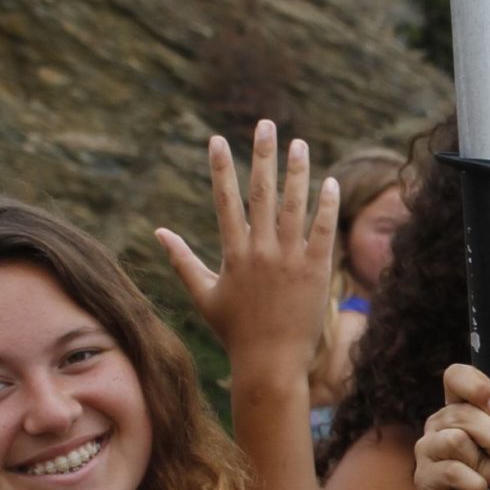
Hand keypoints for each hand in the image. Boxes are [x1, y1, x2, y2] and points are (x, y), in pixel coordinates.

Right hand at [155, 120, 339, 379]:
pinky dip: (326, 207)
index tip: (217, 139)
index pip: (225, 201)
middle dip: (262, 155)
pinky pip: (323, 232)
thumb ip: (183, 260)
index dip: (220, 168)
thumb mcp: (204, 295)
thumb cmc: (235, 332)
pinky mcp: (316, 271)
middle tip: (265, 124)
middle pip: (260, 193)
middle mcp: (261, 252)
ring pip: (294, 206)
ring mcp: (290, 260)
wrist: (270, 365)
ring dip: (296, 172)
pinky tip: (330, 183)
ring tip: (299, 144)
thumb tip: (159, 232)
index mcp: (234, 254)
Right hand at [413, 362, 489, 489]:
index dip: (478, 386)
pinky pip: (449, 470)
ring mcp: (427, 452)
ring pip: (454, 439)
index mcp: (462, 411)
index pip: (456, 376)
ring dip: (485, 463)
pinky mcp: (424, 479)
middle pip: (462, 413)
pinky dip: (475, 483)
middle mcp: (439, 426)